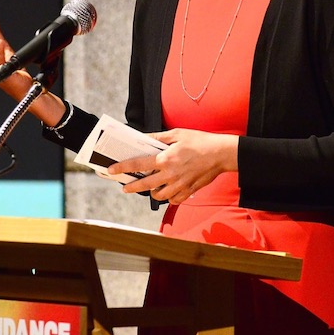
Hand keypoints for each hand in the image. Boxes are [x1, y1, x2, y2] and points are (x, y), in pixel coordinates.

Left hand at [109, 128, 237, 204]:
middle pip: (144, 185)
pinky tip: (168, 191)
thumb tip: (143, 137)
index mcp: (165, 159)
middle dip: (132, 187)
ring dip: (152, 192)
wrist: (221, 154)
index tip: (111, 170)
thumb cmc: (200, 141)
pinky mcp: (189, 191)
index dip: (122, 168)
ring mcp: (179, 185)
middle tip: (125, 188)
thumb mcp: (177, 134)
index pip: (138, 165)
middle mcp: (170, 174)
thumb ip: (158, 137)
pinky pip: (174, 200)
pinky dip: (169, 197)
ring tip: (151, 187)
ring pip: (158, 196)